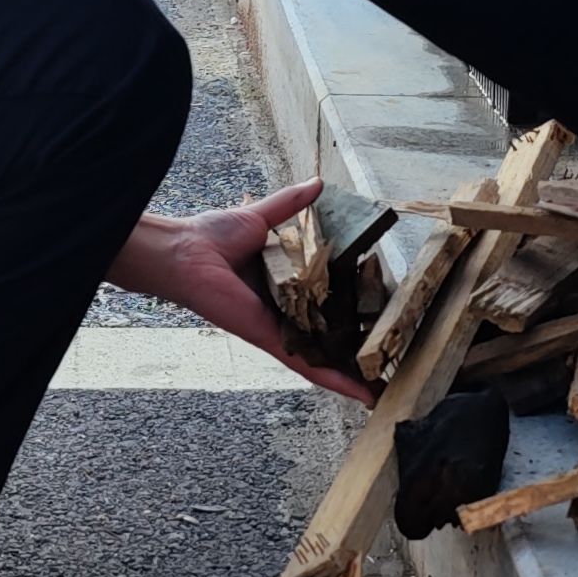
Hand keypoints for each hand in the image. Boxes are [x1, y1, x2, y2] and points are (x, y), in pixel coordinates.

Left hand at [108, 179, 374, 403]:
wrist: (184, 253)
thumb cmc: (211, 236)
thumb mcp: (261, 217)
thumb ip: (291, 205)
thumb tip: (318, 183)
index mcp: (284, 287)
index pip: (325, 304)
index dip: (352, 311)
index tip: (381, 316)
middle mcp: (284, 313)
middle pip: (328, 336)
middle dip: (357, 350)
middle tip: (393, 360)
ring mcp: (279, 330)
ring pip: (323, 358)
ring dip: (353, 375)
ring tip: (386, 388)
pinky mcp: (270, 338)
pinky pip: (306, 364)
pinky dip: (334, 378)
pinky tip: (361, 393)